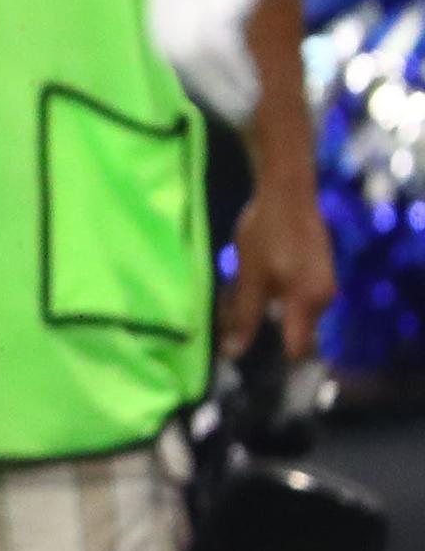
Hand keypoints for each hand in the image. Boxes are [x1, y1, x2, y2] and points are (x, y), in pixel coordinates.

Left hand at [150, 0, 354, 124]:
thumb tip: (229, 23)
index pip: (166, 25)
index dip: (186, 67)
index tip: (211, 96)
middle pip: (172, 43)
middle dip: (198, 86)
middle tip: (227, 117)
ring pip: (190, 52)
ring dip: (216, 89)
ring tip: (242, 115)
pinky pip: (218, 43)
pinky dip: (232, 75)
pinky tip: (252, 97)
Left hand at [224, 181, 337, 365]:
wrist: (287, 193)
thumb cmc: (265, 234)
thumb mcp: (249, 277)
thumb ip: (244, 316)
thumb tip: (233, 354)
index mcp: (308, 303)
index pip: (298, 349)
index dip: (274, 357)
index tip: (246, 354)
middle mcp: (323, 299)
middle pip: (291, 331)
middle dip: (260, 325)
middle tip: (227, 308)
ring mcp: (323, 285)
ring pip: (290, 312)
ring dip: (262, 307)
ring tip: (232, 289)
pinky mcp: (318, 272)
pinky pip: (295, 296)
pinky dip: (272, 293)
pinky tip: (251, 276)